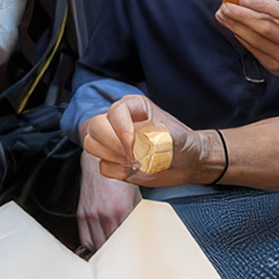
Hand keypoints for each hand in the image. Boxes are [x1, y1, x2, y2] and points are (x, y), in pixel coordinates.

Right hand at [77, 151, 140, 250]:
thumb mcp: (135, 192)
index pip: (128, 236)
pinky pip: (85, 237)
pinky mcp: (82, 213)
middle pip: (113, 243)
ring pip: (98, 244)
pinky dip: (91, 246)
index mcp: (123, 208)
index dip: (131, 246)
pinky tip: (97, 248)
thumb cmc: (118, 174)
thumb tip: (140, 226)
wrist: (99, 160)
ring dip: (105, 251)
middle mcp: (106, 213)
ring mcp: (92, 214)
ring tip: (111, 256)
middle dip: (118, 252)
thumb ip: (137, 212)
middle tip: (124, 258)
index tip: (135, 252)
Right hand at [80, 92, 203, 185]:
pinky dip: (117, 171)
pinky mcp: (113, 160)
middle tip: (133, 157)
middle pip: (95, 126)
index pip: (115, 112)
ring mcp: (113, 140)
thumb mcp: (176, 136)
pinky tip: (133, 170)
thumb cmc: (183, 144)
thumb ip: (156, 137)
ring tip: (134, 163)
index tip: (133, 145)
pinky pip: (102, 166)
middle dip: (113, 145)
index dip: (121, 129)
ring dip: (112, 157)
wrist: (187, 163)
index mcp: (133, 106)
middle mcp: (119, 120)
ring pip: (91, 144)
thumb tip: (136, 147)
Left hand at [215, 0, 278, 80]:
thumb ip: (275, 10)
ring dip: (237, 27)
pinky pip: (254, 51)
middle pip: (266, 27)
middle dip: (242, 15)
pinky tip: (234, 29)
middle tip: (226, 7)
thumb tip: (245, 0)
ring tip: (224, 17)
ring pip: (257, 40)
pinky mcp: (275, 68)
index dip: (261, 4)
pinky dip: (242, 38)